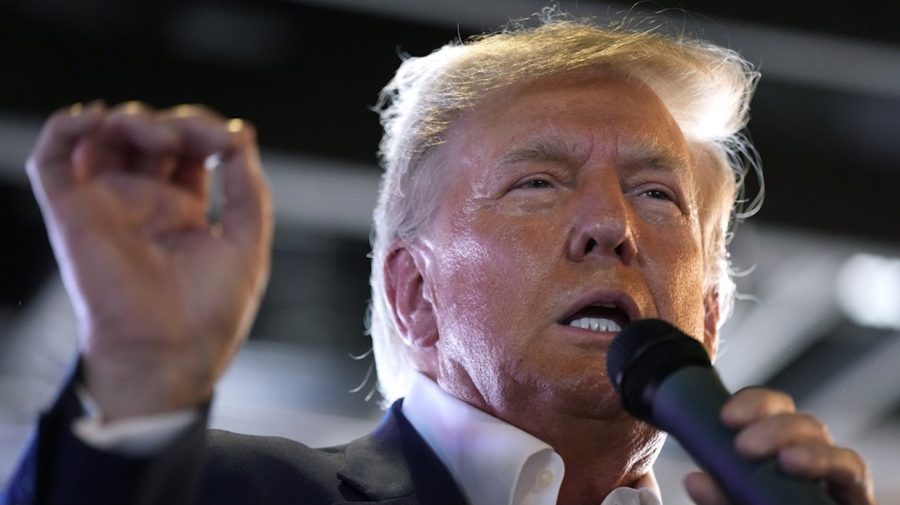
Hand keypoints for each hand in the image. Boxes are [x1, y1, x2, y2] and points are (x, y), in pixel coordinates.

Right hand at [27, 101, 272, 419]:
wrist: (170, 352)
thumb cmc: (209, 311)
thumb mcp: (247, 242)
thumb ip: (247, 190)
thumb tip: (241, 137)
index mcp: (183, 209)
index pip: (189, 147)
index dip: (209, 130)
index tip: (233, 141)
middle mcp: (143, 201)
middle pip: (150, 133)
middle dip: (177, 122)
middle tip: (196, 139)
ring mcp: (106, 203)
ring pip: (105, 135)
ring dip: (132, 118)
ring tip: (159, 137)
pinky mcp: (71, 210)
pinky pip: (53, 157)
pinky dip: (68, 125)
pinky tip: (96, 117)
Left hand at [684, 388, 876, 504]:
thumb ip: (719, 498)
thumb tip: (695, 480)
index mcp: (777, 451)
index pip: (769, 410)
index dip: (752, 403)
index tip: (725, 416)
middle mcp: (810, 458)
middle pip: (802, 422)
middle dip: (775, 426)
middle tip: (743, 446)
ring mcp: (834, 477)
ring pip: (826, 442)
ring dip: (805, 447)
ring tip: (785, 461)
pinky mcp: (855, 496)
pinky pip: (852, 471)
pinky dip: (831, 464)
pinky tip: (800, 464)